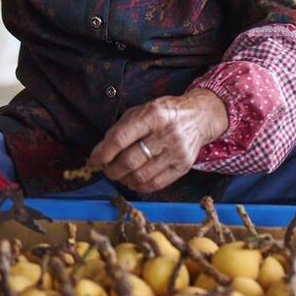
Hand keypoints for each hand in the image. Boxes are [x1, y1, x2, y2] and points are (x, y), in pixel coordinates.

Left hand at [89, 88, 228, 193]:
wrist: (199, 116)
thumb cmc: (165, 113)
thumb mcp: (142, 110)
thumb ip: (121, 128)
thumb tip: (101, 152)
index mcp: (153, 115)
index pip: (121, 138)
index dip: (103, 153)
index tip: (95, 159)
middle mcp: (166, 133)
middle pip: (130, 161)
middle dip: (112, 169)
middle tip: (107, 169)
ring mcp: (176, 151)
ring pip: (140, 176)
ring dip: (124, 179)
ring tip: (120, 174)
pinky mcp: (184, 166)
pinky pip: (155, 184)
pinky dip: (139, 186)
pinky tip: (134, 180)